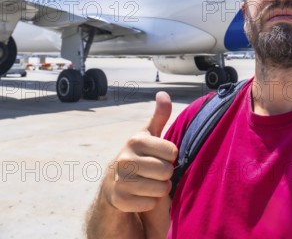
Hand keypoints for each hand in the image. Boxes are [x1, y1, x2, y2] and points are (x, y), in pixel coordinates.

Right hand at [102, 91, 177, 212]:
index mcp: (135, 141)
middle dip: (166, 174)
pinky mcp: (119, 200)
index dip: (171, 157)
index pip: (172, 152)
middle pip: (166, 171)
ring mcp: (120, 180)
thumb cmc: (139, 156)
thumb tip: (163, 93)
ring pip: (160, 189)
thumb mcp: (149, 135)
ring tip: (150, 183)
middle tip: (156, 172)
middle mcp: (124, 159)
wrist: (113, 184)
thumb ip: (159, 116)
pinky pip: (150, 203)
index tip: (161, 157)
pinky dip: (150, 202)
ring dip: (160, 189)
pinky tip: (142, 195)